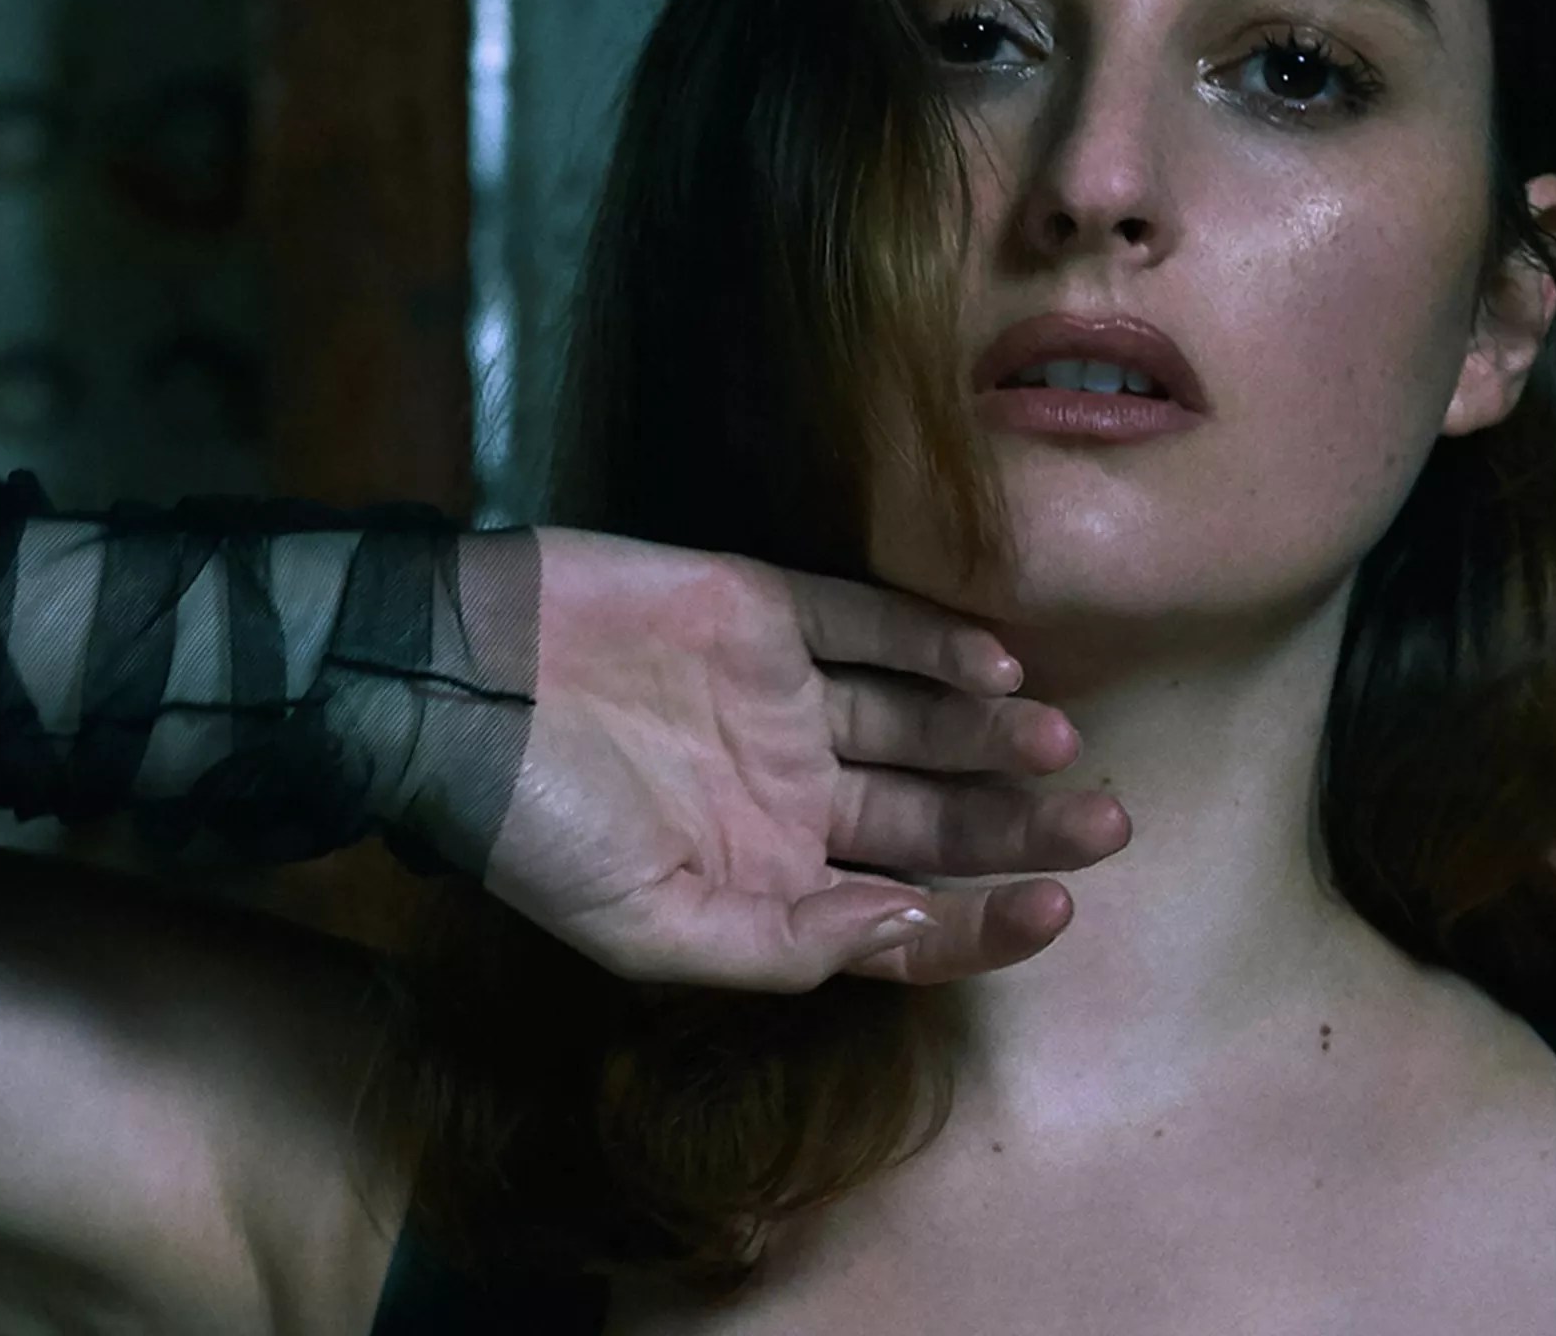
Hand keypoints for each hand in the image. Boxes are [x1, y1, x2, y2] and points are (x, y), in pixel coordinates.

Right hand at [482, 530, 1129, 990]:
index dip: (983, 921)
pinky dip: (934, 644)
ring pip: (920, 721)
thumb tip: (906, 934)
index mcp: (766, 881)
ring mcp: (783, 698)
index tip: (1056, 912)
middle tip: (1110, 823)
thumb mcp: (645, 928)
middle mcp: (791, 793)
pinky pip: (870, 624)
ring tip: (1058, 746)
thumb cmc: (530, 826)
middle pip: (935, 816)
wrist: (446, 682)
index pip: (905, 914)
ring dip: (991, 736)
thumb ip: (781, 946)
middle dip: (1022, 826)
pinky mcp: (767, 608)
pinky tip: (994, 670)